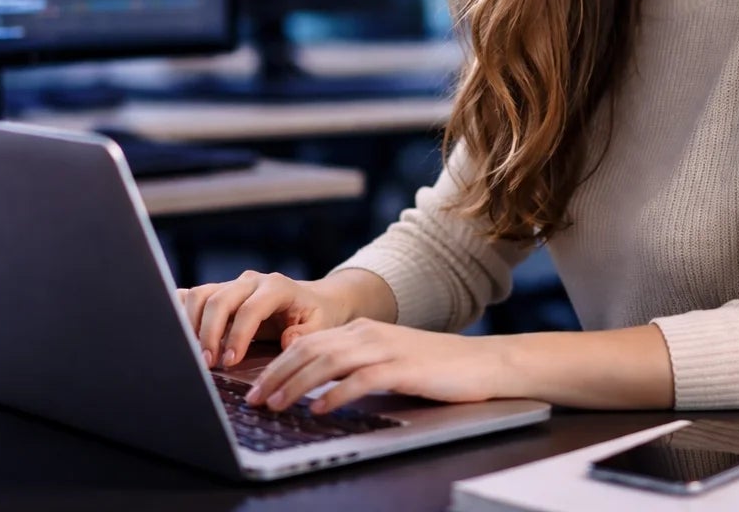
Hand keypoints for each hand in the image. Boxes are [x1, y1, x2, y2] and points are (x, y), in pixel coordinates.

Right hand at [177, 271, 351, 369]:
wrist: (315, 298)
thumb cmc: (316, 315)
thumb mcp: (321, 325)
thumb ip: (305, 333)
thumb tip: (286, 341)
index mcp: (276, 287)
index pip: (249, 309)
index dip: (237, 336)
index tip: (230, 362)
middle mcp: (251, 281)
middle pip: (219, 299)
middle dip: (209, 333)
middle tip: (208, 363)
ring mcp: (234, 284)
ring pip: (201, 295)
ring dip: (192, 325)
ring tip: (196, 355)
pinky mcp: (221, 291)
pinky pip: (194, 295)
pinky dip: (182, 310)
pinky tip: (178, 333)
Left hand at [244, 319, 508, 414]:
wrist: (483, 363)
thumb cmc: (435, 367)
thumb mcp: (388, 358)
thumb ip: (355, 364)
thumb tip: (315, 385)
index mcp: (362, 329)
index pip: (308, 342)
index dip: (277, 364)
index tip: (256, 387)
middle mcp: (369, 333)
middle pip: (310, 349)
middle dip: (276, 374)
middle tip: (254, 399)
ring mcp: (386, 348)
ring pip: (328, 362)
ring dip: (296, 384)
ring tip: (276, 405)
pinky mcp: (403, 368)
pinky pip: (360, 380)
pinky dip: (335, 394)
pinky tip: (319, 409)